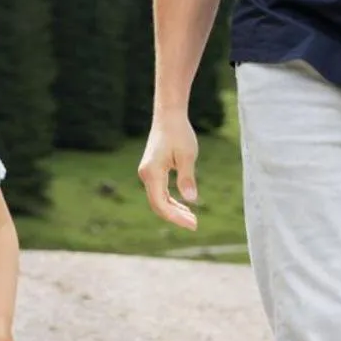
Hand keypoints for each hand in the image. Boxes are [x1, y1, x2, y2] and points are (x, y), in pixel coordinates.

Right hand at [137, 110, 198, 229]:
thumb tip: (191, 200)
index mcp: (152, 172)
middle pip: (157, 205)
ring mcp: (147, 173)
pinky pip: (158, 192)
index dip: (176, 217)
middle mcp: (145, 174)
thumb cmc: (179, 133)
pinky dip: (170, 201)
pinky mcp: (151, 171)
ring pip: (157, 200)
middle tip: (195, 224)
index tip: (193, 224)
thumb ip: (187, 178)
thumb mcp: (187, 155)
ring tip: (191, 218)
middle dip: (175, 217)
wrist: (169, 116)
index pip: (161, 204)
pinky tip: (183, 206)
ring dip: (173, 210)